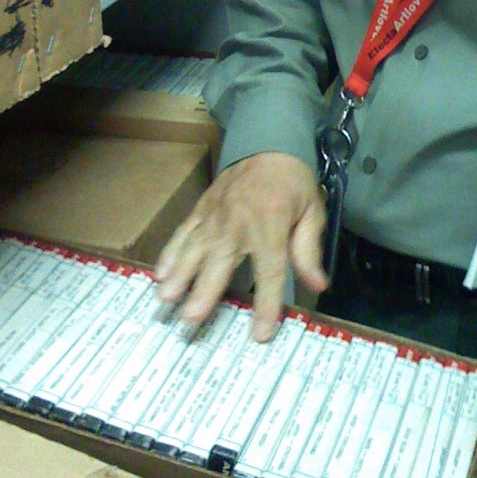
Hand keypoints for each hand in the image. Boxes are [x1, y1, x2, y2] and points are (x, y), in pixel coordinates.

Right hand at [155, 151, 328, 340]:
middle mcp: (239, 222)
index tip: (260, 334)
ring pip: (194, 248)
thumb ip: (308, 249)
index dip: (266, 303)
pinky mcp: (201, 209)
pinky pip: (183, 232)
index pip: (269, 270)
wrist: (268, 143)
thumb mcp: (312, 211)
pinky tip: (159, 273)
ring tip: (165, 298)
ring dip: (179, 274)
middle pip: (220, 261)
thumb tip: (317, 285)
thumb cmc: (293, 183)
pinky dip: (169, 252)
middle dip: (205, 290)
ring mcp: (215, 215)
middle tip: (190, 318)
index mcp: (271, 224)